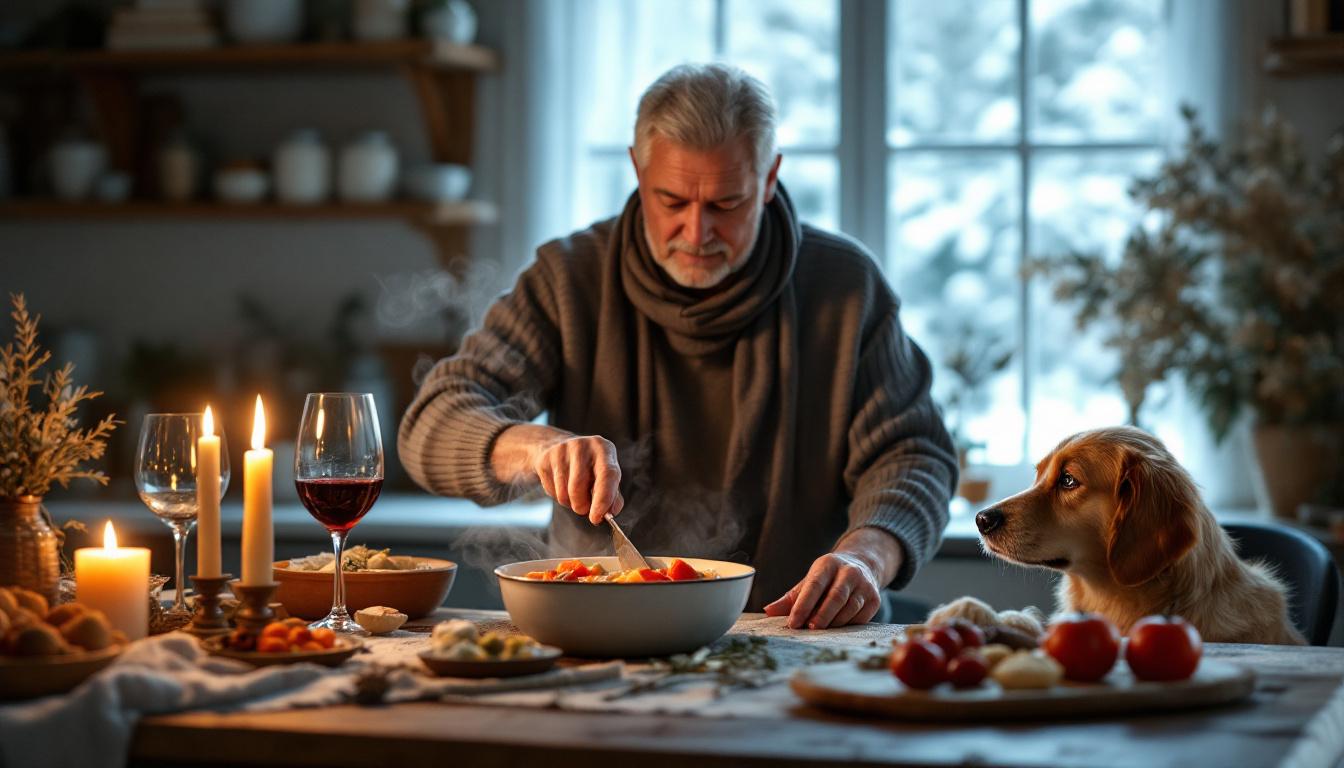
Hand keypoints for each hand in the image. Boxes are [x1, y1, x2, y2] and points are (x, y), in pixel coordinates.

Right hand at [533, 434, 623, 524]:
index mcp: (603, 449)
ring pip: (563, 493)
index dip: (602, 499)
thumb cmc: (589, 467)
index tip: (596, 518)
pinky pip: (551, 490)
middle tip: (584, 508)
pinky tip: (562, 485)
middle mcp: (583, 446)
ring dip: (569, 503)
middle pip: (578, 487)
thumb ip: (613, 496)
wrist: (560, 447)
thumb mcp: (606, 476)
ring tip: (574, 494)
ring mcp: (562, 450)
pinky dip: (558, 496)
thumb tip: (610, 513)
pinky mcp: (546, 458)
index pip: (607, 475)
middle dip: (581, 506)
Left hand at [764, 552, 881, 628]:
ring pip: (849, 608)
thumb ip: (790, 598)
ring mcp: (865, 585)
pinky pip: (860, 618)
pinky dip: (847, 625)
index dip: (803, 605)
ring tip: (821, 631)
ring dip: (834, 623)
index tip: (793, 623)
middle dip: (821, 616)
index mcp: (828, 564)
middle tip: (809, 630)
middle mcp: (849, 571)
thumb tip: (768, 611)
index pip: (814, 585)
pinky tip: (837, 628)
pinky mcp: (875, 599)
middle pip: (835, 597)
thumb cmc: (828, 578)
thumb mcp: (810, 581)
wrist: (863, 565)